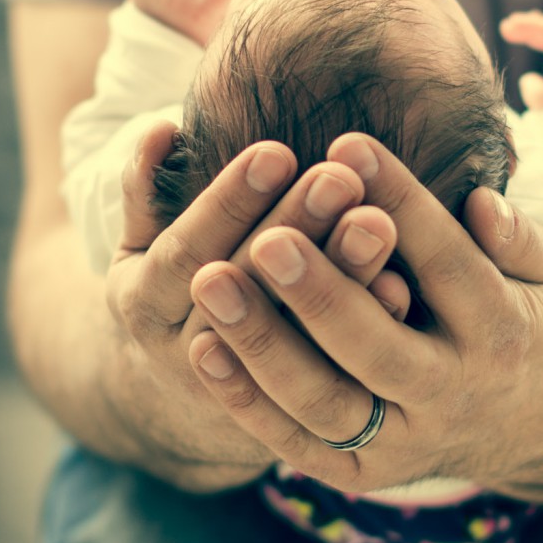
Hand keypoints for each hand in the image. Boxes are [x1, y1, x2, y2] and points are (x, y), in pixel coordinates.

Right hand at [103, 126, 409, 489]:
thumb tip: (163, 127)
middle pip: (247, 291)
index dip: (229, 202)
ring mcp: (244, 390)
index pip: (187, 248)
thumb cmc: (168, 291)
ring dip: (338, 282)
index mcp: (144, 304)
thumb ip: (143, 188)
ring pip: (292, 339)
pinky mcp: (291, 414)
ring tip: (378, 223)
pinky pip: (332, 376)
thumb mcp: (141, 247)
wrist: (178, 399)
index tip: (276, 151)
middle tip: (340, 178)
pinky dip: (365, 331)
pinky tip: (402, 288)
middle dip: (294, 229)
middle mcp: (186, 355)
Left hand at [189, 134, 542, 493]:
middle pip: (379, 348)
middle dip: (321, 293)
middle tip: (268, 239)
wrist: (512, 423)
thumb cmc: (514, 322)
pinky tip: (203, 347)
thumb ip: (519, 239)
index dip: (400, 203)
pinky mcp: (361, 473)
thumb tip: (481, 203)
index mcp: (501, 332)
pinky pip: (297, 442)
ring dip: (264, 345)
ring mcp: (404, 442)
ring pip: (326, 402)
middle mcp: (452, 393)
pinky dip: (246, 400)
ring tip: (211, 282)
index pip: (447, 263)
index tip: (347, 146)